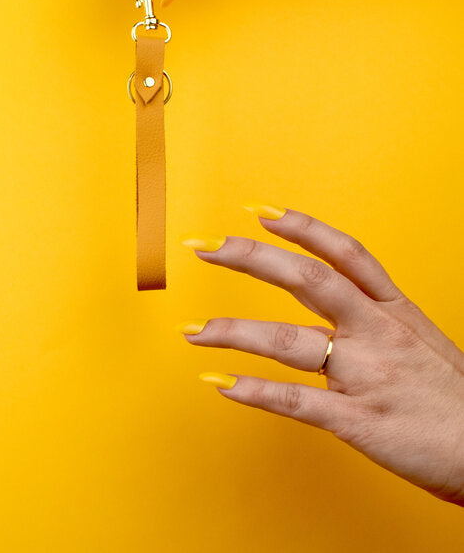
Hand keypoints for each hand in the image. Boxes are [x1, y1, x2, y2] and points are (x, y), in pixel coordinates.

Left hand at [178, 206, 463, 505]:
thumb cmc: (454, 396)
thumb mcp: (422, 339)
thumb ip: (377, 318)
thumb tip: (337, 305)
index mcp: (394, 310)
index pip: (345, 253)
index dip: (302, 228)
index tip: (262, 212)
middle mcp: (377, 333)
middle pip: (308, 280)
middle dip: (252, 259)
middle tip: (208, 247)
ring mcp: (366, 375)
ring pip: (288, 342)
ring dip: (234, 332)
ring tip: (195, 331)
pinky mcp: (359, 420)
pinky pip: (298, 401)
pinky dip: (255, 392)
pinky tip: (223, 384)